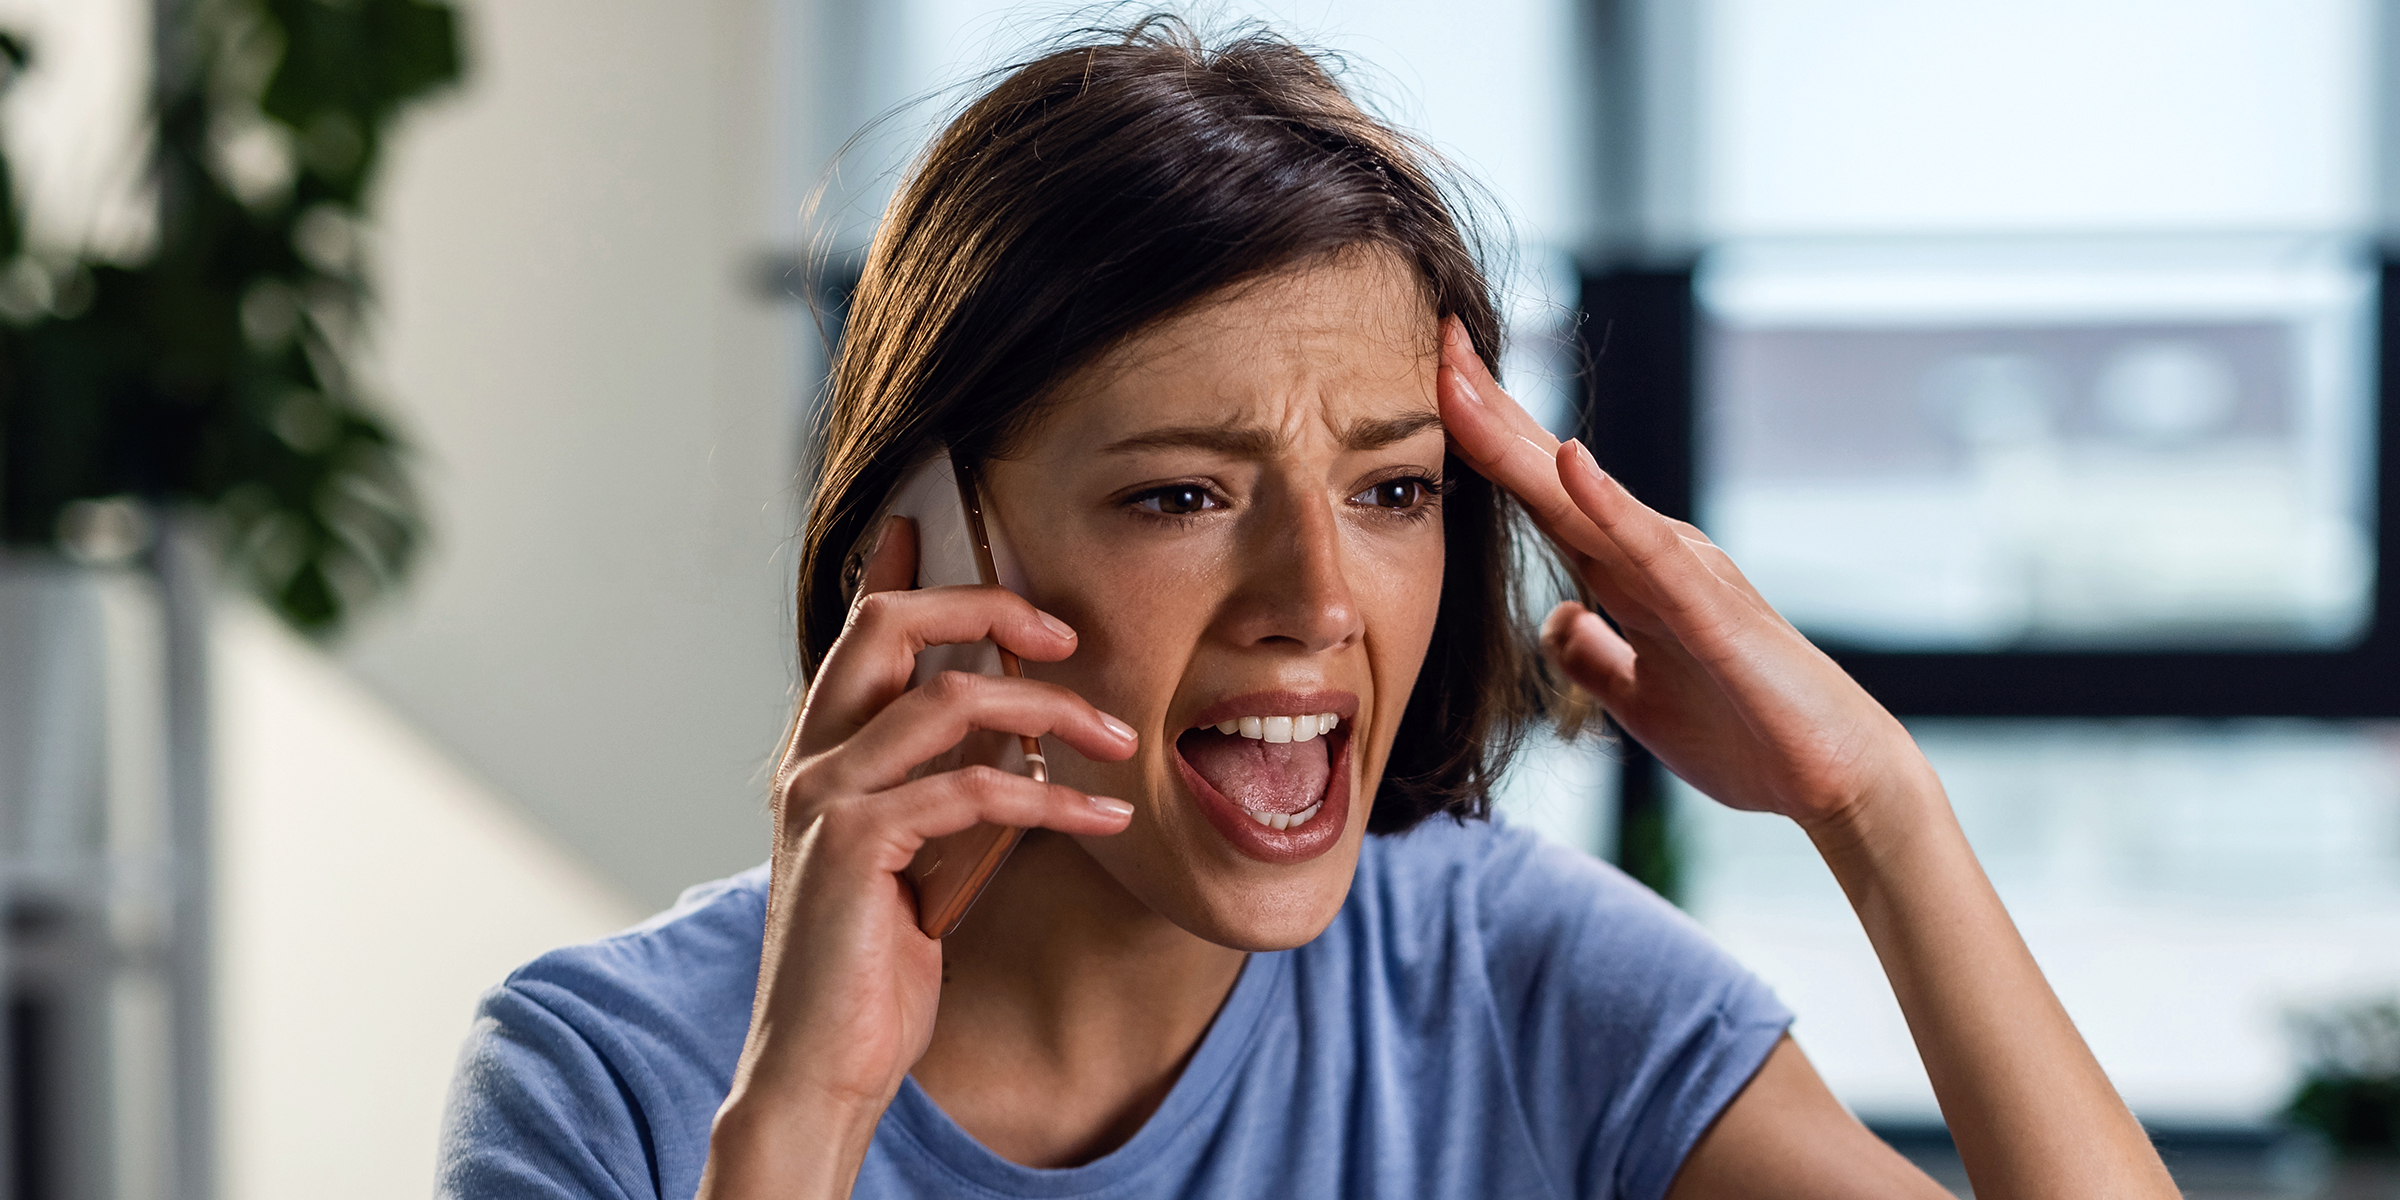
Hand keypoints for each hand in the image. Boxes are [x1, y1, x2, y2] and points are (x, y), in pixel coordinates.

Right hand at [701, 516, 1138, 1196]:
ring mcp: (826, 797)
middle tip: (1063, 630)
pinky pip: (971, 788)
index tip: (936, 516)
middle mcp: (812, 758)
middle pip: (885, 622)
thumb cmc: (879, 961)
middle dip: (983, 604)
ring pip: (945, 697)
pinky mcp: (855, 845)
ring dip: (1047, 707)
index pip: (859, 630)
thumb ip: (959, 783)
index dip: (899, 565)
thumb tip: (1026, 725)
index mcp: (823, 751)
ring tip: (1115, 737)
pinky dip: (1050, 794)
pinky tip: (1103, 813)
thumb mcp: (928, 853)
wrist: (826, 1062)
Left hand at [1435, 319, 1927, 828]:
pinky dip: (1607, 503)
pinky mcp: (1710, 610)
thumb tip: (1555, 618)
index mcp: (1628, 573)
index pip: (1540, 494)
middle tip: (1434, 338)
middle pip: (1551, 473)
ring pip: (1582, 497)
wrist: (1831, 781)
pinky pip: (1649, 550)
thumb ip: (1593, 654)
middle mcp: (1652, 554)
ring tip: (1462, 381)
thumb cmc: (1743, 734)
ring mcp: (1683, 573)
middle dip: (1488, 410)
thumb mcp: (1636, 697)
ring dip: (1520, 439)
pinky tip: (1569, 461)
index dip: (1484, 442)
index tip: (1427, 385)